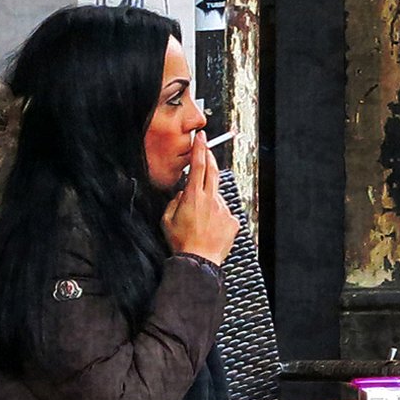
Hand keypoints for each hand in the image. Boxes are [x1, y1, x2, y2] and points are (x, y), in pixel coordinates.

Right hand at [162, 134, 239, 263]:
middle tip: (206, 151)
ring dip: (209, 199)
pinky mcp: (232, 221)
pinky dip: (216, 216)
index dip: (200, 148)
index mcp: (193, 196)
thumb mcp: (167, 220)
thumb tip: (182, 194)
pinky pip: (223, 212)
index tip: (201, 137)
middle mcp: (210, 199)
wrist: (199, 262)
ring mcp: (223, 209)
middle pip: (212, 171)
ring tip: (200, 220)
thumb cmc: (181, 243)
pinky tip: (209, 230)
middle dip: (209, 158)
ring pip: (216, 195)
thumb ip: (174, 201)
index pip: (197, 165)